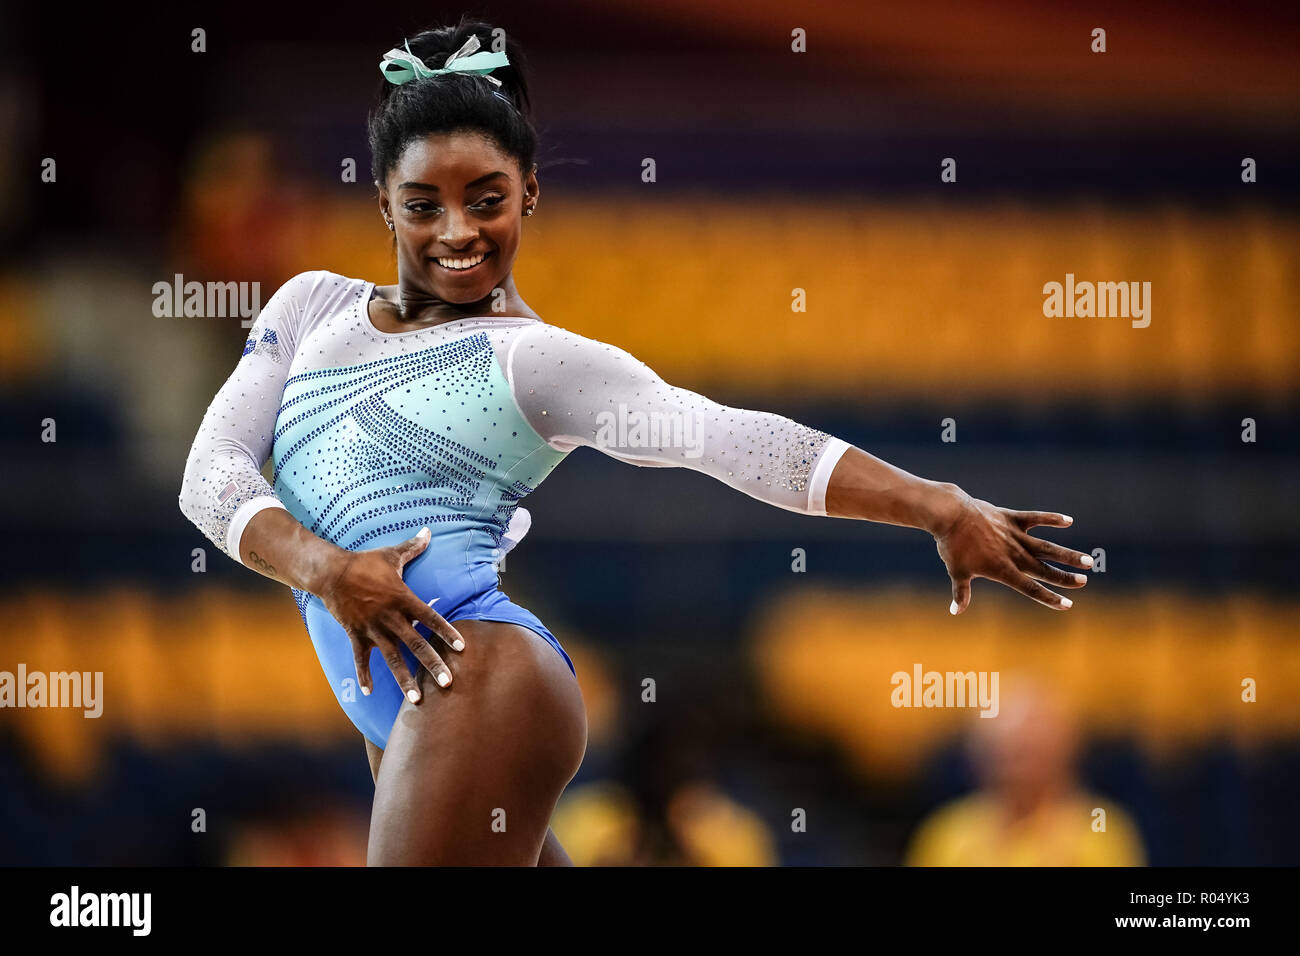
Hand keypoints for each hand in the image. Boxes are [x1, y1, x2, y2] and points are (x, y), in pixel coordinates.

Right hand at [316, 527, 464, 701]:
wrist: (331, 572)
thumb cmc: (365, 563)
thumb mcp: (391, 554)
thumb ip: (413, 547)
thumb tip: (428, 530)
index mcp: (403, 599)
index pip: (431, 618)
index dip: (447, 632)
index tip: (462, 647)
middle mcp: (390, 617)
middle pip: (416, 644)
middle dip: (433, 664)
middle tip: (448, 684)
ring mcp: (372, 628)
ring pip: (392, 658)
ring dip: (405, 679)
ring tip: (417, 700)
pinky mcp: (355, 634)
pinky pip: (360, 658)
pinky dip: (363, 675)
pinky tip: (368, 693)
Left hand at [931, 490, 1091, 613]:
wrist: (951, 515)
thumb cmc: (952, 545)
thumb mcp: (956, 571)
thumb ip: (961, 593)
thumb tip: (955, 612)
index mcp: (1002, 570)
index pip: (1030, 588)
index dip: (1048, 597)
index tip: (1067, 605)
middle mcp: (1013, 554)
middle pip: (1044, 569)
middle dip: (1065, 577)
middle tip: (1084, 581)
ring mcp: (1014, 535)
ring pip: (1047, 547)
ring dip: (1067, 554)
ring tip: (1088, 560)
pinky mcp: (1012, 518)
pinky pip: (1035, 518)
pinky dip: (1051, 518)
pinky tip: (1068, 521)